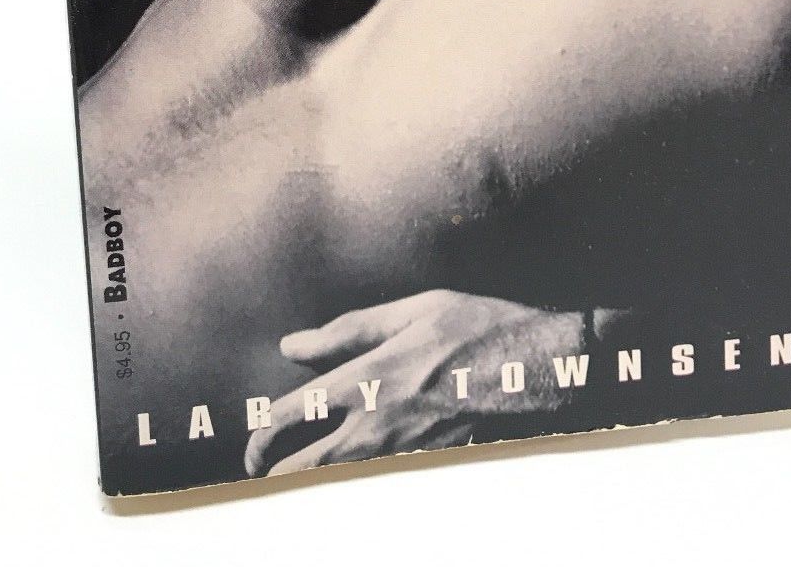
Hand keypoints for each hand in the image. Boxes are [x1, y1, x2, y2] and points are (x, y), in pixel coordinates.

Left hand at [244, 289, 585, 476]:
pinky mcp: (426, 464)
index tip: (251, 443)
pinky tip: (349, 473)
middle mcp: (378, 423)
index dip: (261, 434)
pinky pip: (375, 480)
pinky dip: (351, 481)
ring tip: (293, 476)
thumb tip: (293, 345)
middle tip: (260, 470)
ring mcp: (403, 450)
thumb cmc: (478, 328)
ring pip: (336, 480)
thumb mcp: (413, 310)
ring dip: (309, 480)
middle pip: (305, 465)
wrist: (539, 369)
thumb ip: (348, 330)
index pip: (292, 415)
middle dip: (274, 471)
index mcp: (368, 377)